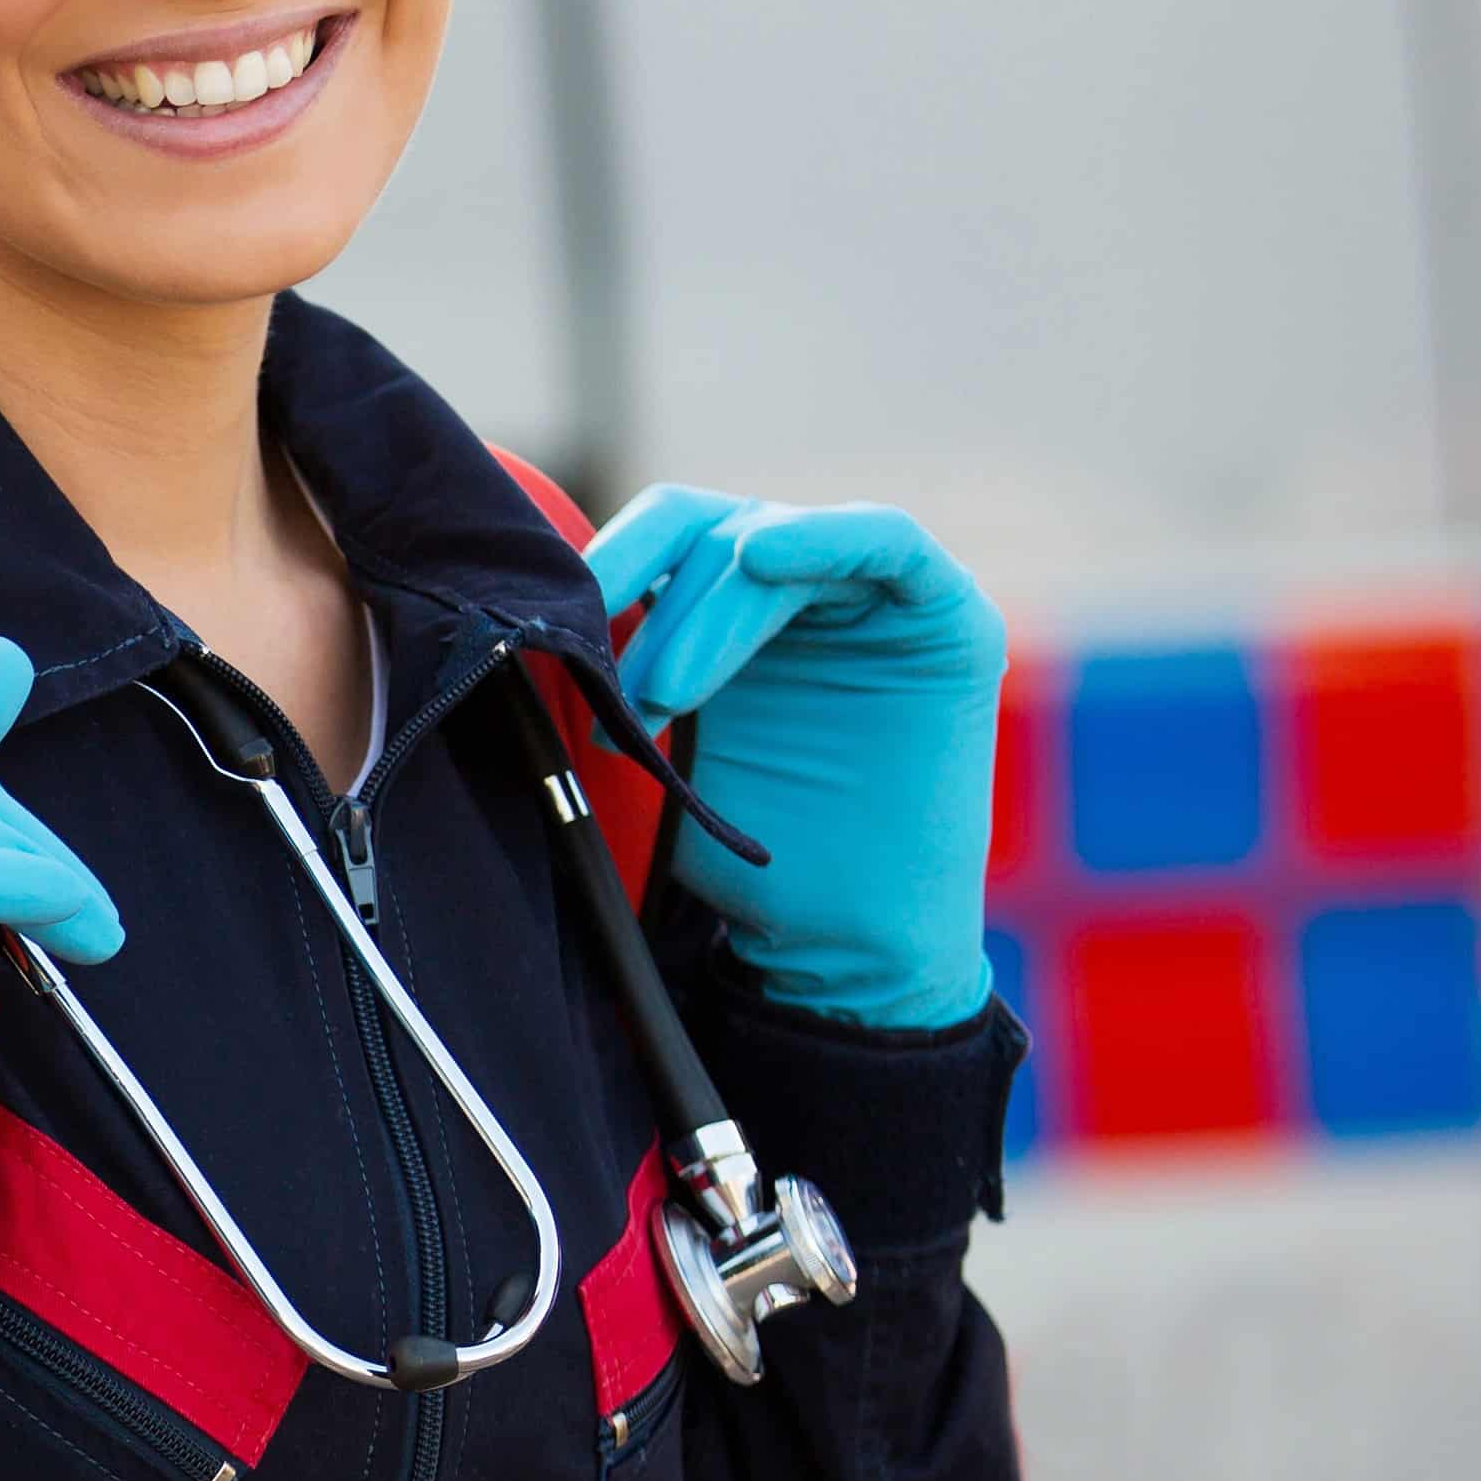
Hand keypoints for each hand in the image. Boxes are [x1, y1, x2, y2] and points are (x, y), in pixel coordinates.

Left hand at [584, 489, 1004, 1033]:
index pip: (672, 536)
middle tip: (628, 694)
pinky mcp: (947, 617)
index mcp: (738, 609)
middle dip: (659, 606)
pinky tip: (763, 556)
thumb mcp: (667, 750)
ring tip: (668, 698)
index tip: (557, 612)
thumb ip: (627, 674)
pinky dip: (827, 536)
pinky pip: (890, 540)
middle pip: (712, 531)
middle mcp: (808, 589)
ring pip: (775, 542)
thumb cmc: (755, 861)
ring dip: (709, 611)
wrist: (845, 949)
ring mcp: (878, 599)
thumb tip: (533, 618)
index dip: (616, 557)